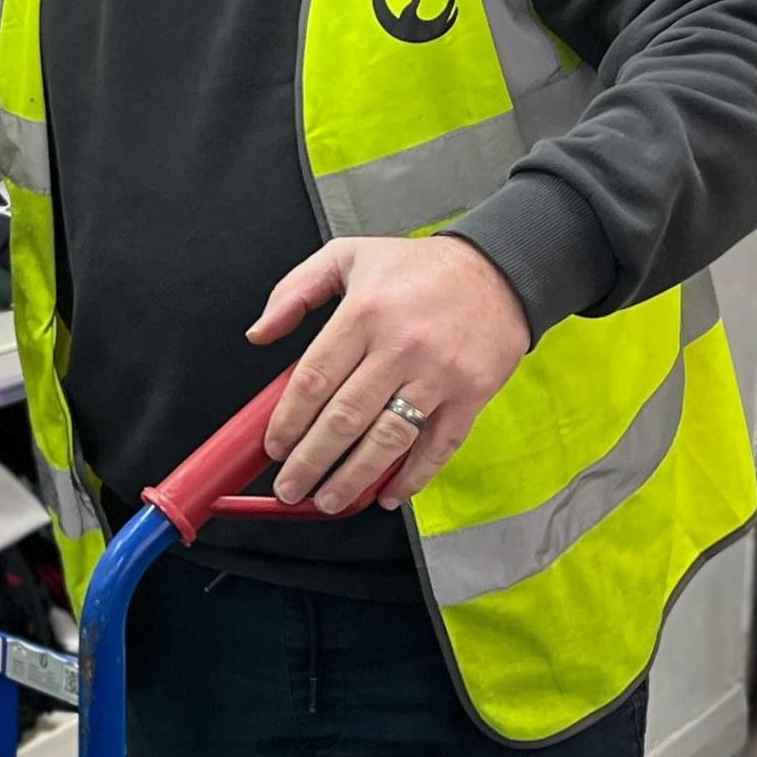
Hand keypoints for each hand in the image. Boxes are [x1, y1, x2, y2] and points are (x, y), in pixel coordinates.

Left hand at [248, 236, 532, 513]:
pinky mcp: (471, 394)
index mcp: (365, 312)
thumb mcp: (347, 256)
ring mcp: (439, 374)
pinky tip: (387, 495)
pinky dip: (412, 477)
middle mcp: (401, 346)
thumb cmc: (419, 267)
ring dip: (353, 478)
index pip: (315, 378)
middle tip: (290, 487)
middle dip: (311, 461)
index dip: (290, 420)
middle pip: (345, 417)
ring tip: (327, 500)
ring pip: (388, 439)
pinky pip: (438, 446)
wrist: (499, 270)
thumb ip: (294, 290)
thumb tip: (258, 334)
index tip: (275, 446)